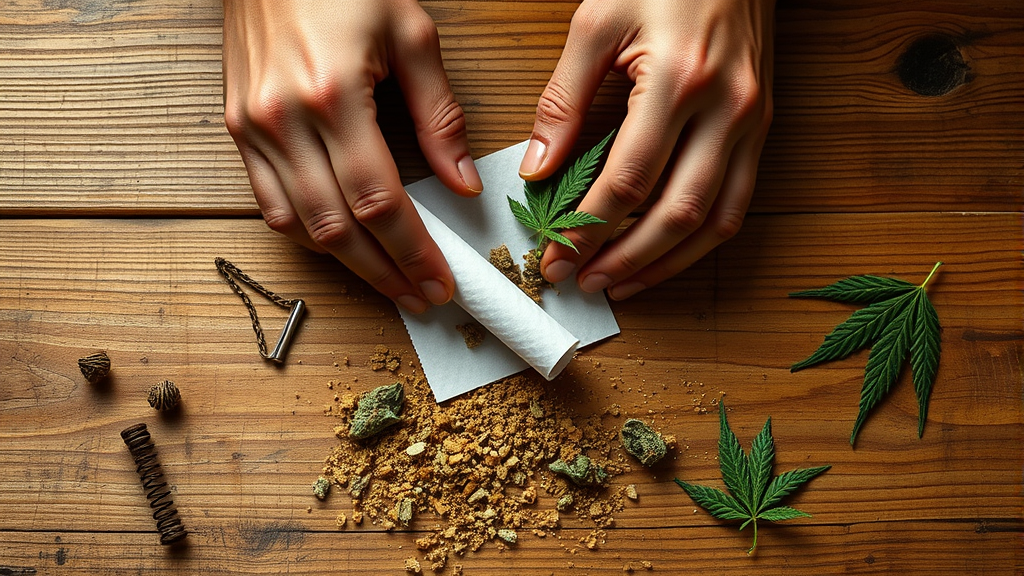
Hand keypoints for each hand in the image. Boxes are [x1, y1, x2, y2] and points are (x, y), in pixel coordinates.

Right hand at [223, 0, 482, 312]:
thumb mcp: (410, 34)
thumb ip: (439, 115)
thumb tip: (462, 183)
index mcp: (332, 95)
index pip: (381, 200)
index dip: (414, 251)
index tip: (442, 281)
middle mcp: (284, 120)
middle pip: (340, 227)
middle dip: (387, 272)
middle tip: (423, 297)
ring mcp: (253, 127)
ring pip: (301, 225)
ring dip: (348, 265)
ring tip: (389, 284)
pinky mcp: (237, 126)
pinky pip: (269, 202)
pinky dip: (306, 233)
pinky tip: (340, 248)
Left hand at [519, 0, 774, 299]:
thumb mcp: (598, 23)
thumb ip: (565, 100)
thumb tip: (539, 170)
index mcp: (680, 82)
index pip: (629, 181)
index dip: (587, 229)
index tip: (555, 255)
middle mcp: (727, 111)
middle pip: (676, 214)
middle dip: (623, 259)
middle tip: (581, 281)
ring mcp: (752, 124)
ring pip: (715, 222)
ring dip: (665, 264)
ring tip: (620, 284)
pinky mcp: (761, 129)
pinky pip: (738, 203)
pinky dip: (699, 241)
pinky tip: (664, 255)